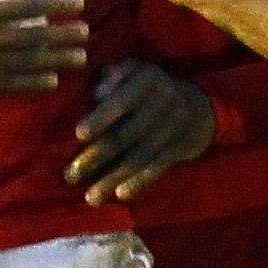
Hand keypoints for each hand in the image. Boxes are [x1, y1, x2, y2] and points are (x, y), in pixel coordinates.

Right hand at [0, 0, 86, 93]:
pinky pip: (6, 85)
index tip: (78, 3)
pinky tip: (50, 81)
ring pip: (25, 64)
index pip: (28, 8)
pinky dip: (30, 83)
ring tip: (79, 58)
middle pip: (33, 38)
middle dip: (63, 35)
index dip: (57, 6)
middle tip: (86, 32)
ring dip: (55, 61)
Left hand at [65, 60, 214, 204]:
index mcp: (147, 79)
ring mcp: (174, 126)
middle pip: (126, 134)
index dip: (101, 117)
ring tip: (91, 197)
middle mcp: (164, 101)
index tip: (78, 135)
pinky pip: (157, 167)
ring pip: (139, 156)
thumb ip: (111, 78)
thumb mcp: (132, 71)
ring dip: (113, 178)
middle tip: (70, 176)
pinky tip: (120, 194)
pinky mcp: (180, 147)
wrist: (196, 105)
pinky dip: (139, 182)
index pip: (122, 100)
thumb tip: (96, 95)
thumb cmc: (147, 86)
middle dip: (96, 157)